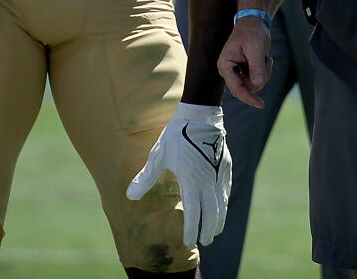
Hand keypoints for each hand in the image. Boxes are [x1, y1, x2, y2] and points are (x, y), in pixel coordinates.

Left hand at [127, 102, 230, 248]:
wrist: (201, 114)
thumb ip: (146, 177)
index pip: (193, 212)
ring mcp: (219, 172)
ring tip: (216, 230)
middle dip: (208, 228)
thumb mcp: (158, 156)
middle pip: (211, 211)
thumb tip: (129, 195)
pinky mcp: (225, 164)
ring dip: (219, 218)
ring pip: (222, 201)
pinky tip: (223, 206)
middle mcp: (208, 179)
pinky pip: (226, 188)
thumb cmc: (177, 135)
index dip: (192, 229)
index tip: (189, 242)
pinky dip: (224, 201)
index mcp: (191, 180)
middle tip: (205, 241)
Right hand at [217, 18, 271, 108]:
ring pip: (254, 85)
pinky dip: (264, 71)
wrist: (254, 23)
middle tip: (266, 61)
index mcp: (225, 65)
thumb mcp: (255, 48)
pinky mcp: (245, 72)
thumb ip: (256, 66)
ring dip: (264, 73)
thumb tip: (258, 84)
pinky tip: (264, 59)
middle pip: (246, 88)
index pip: (236, 88)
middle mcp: (229, 71)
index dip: (248, 97)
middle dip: (260, 78)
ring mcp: (237, 73)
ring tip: (264, 58)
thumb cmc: (251, 32)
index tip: (260, 105)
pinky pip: (257, 80)